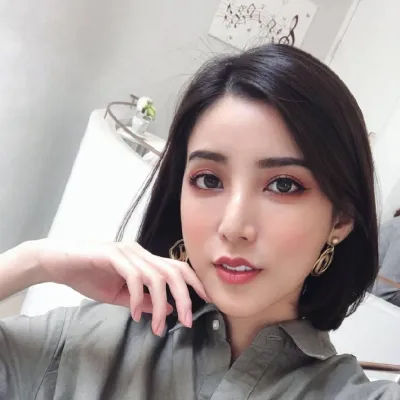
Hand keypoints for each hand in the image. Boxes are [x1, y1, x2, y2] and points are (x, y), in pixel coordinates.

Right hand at [27, 239, 209, 335]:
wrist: (58, 263)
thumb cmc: (88, 275)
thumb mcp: (120, 294)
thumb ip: (143, 299)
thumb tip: (167, 308)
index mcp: (144, 259)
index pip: (177, 267)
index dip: (194, 283)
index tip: (206, 301)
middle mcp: (140, 252)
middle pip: (174, 271)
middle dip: (185, 297)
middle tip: (186, 322)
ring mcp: (128, 252)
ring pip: (157, 276)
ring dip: (160, 305)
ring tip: (158, 326)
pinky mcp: (112, 255)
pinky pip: (134, 277)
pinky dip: (137, 298)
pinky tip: (133, 314)